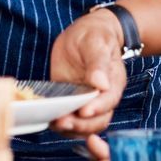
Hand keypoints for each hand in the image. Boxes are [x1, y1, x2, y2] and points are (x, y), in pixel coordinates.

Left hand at [48, 10, 127, 136]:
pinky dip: (59, 122)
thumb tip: (101, 83)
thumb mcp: (96, 42)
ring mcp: (86, 101)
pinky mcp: (71, 101)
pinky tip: (48, 118)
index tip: (83, 111)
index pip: (108, 101)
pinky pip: (69, 117)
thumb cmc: (95, 35)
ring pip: (83, 125)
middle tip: (61, 121)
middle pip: (98, 120)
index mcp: (113, 82)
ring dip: (69, 128)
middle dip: (81, 125)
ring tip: (53, 122)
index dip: (97, 109)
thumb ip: (98, 62)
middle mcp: (102, 96)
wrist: (86, 33)